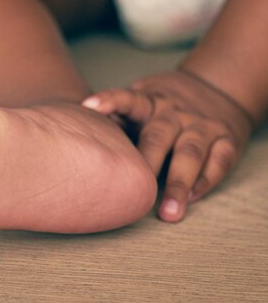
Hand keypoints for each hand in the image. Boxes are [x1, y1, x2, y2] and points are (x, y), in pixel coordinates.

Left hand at [81, 69, 253, 221]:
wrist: (215, 88)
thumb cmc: (159, 109)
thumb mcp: (139, 105)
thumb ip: (116, 122)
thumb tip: (76, 140)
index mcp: (149, 102)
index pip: (127, 99)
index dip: (109, 101)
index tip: (88, 106)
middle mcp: (175, 113)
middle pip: (158, 136)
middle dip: (146, 164)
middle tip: (134, 191)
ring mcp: (202, 125)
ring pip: (190, 153)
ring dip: (178, 185)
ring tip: (167, 214)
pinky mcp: (226, 139)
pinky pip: (218, 161)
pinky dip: (205, 182)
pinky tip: (191, 199)